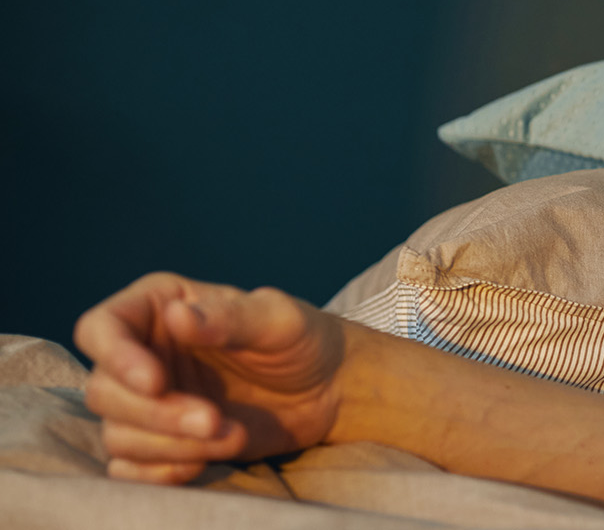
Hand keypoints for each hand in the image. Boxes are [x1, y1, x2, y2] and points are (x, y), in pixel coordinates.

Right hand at [74, 272, 346, 483]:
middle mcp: (142, 353)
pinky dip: (159, 473)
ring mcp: (148, 401)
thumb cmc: (301, 339)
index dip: (115, 357)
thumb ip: (231, 318)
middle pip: (103, 391)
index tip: (156, 382)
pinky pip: (129, 467)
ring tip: (231, 435)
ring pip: (118, 433)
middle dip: (157, 414)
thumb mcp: (277, 320)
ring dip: (171, 445)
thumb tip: (181, 316)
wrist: (327, 388)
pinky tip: (200, 465)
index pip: (99, 329)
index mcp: (158, 308)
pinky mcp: (162, 441)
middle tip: (214, 421)